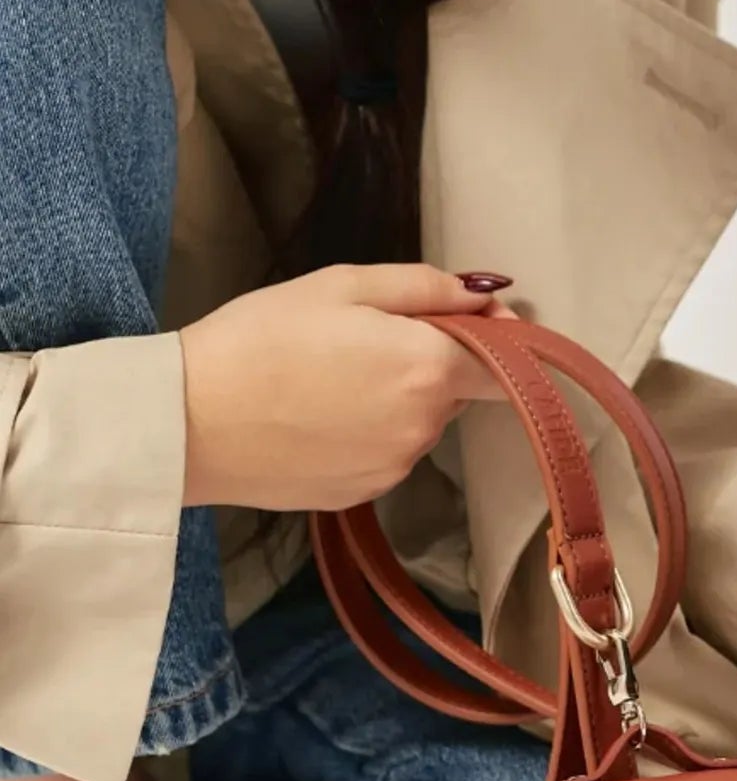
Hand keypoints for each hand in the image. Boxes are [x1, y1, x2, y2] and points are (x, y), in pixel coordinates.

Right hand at [180, 263, 513, 511]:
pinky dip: (367, 432)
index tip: (473, 319)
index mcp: (427, 369)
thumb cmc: (259, 339)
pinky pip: (385, 453)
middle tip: (363, 337)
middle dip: (430, 362)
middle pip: (455, 390)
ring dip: (396, 398)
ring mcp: (394, 467)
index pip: (505, 363)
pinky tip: (316, 414)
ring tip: (327, 376)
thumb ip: (424, 287)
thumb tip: (484, 296)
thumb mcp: (341, 286)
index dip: (500, 339)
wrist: (188, 421)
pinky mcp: (362, 494)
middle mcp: (423, 427)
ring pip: (418, 423)